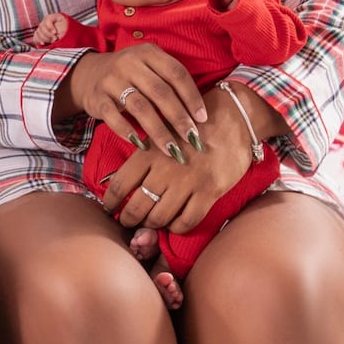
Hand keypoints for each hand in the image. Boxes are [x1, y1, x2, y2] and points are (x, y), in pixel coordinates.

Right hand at [32, 14, 67, 45]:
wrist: (67, 33)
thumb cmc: (67, 29)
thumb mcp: (66, 27)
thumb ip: (61, 29)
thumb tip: (55, 34)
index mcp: (53, 17)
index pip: (47, 19)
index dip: (50, 26)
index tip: (55, 32)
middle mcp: (45, 21)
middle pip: (42, 27)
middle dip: (48, 34)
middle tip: (55, 39)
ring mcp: (42, 28)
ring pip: (38, 32)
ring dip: (44, 38)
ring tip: (52, 41)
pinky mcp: (39, 34)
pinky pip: (35, 37)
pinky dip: (38, 40)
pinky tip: (43, 43)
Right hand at [65, 45, 206, 162]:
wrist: (88, 74)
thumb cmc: (130, 75)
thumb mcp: (149, 67)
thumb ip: (169, 83)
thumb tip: (197, 116)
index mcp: (149, 53)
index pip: (176, 74)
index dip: (192, 97)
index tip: (202, 119)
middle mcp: (129, 63)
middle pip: (160, 92)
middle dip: (179, 118)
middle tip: (192, 139)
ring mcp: (111, 80)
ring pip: (140, 107)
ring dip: (158, 131)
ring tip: (171, 149)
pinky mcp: (97, 97)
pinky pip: (114, 117)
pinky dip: (128, 132)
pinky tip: (142, 145)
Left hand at [100, 81, 266, 232]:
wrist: (234, 116)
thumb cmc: (193, 123)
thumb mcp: (161, 130)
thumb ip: (143, 152)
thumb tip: (123, 178)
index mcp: (149, 151)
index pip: (120, 184)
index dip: (110, 201)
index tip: (109, 207)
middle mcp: (166, 169)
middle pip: (137, 206)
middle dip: (128, 218)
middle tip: (126, 221)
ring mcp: (189, 182)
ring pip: (160, 217)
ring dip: (151, 224)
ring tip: (148, 223)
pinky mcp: (210, 191)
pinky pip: (188, 220)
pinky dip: (177, 227)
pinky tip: (173, 223)